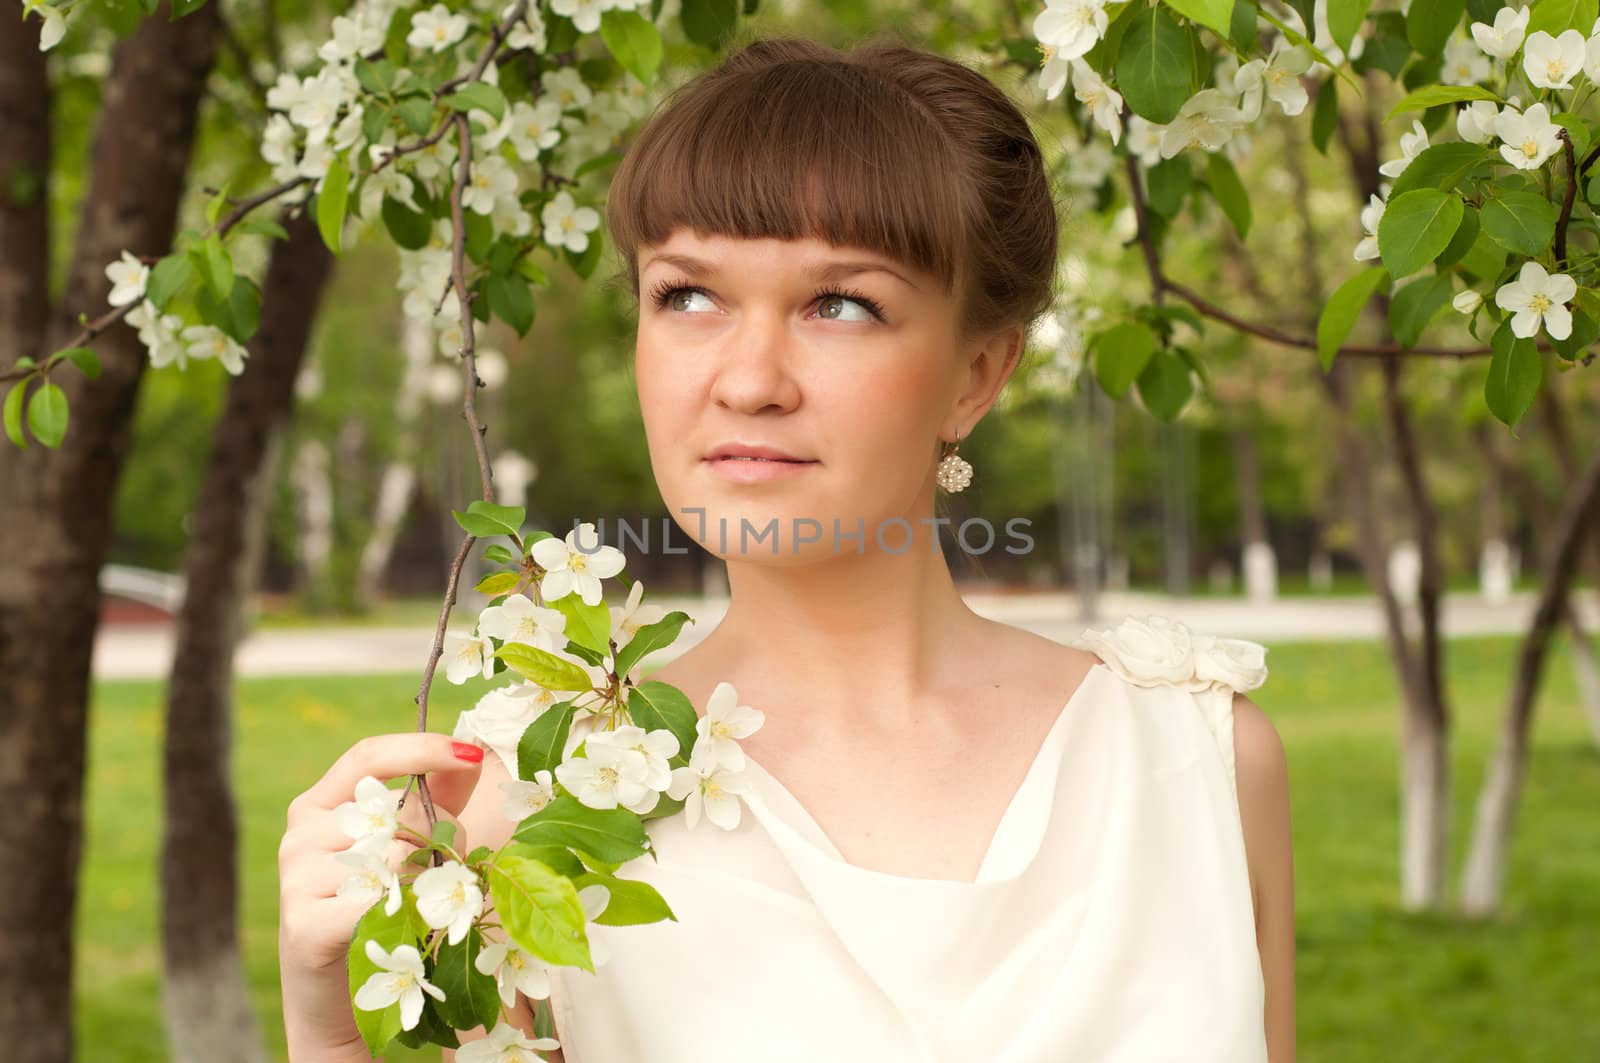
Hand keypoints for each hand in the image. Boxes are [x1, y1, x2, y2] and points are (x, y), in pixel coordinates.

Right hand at [277, 732, 485, 1060]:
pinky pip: (379, 903)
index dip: (423, 749)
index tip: (473, 753)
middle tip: (443, 872)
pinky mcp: (304, 925)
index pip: (370, 755)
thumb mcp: (410, 847)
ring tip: (418, 905)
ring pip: (395, 856)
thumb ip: (436, 801)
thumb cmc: (382, 909)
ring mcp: (297, 878)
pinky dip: (406, 913)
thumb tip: (472, 756)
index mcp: (323, 804)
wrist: (341, 998)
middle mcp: (302, 834)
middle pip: (397, 809)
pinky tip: (402, 926)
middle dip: (440, 836)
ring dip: (426, 881)